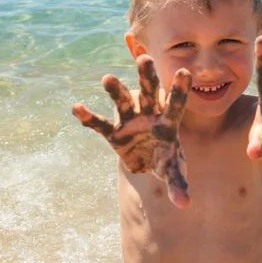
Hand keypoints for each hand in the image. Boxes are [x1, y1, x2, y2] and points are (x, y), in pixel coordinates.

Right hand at [72, 55, 191, 208]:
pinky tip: (76, 108)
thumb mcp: (172, 171)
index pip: (176, 104)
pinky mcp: (113, 132)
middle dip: (146, 76)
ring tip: (107, 78)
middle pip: (149, 92)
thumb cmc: (165, 159)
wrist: (146, 160)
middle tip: (145, 57)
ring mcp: (130, 121)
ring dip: (116, 90)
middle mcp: (149, 115)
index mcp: (168, 122)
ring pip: (123, 101)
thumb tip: (184, 205)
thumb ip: (178, 184)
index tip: (185, 71)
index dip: (179, 90)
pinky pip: (100, 124)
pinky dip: (89, 118)